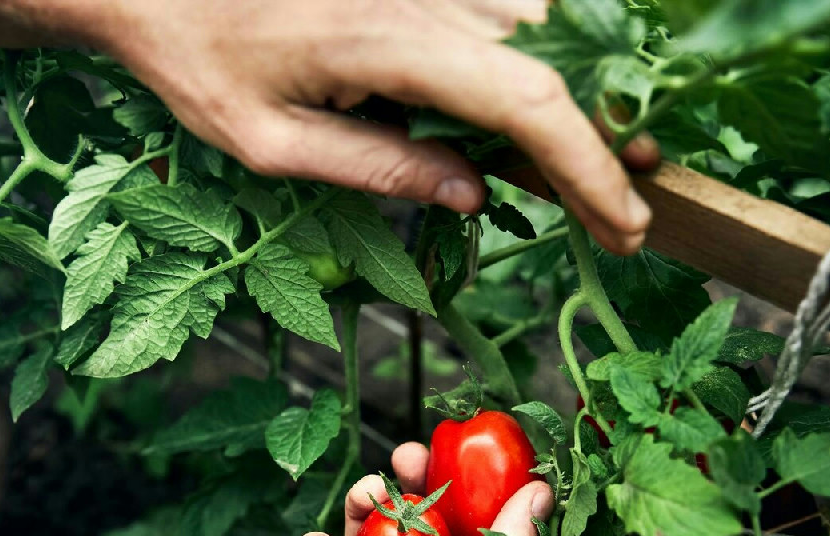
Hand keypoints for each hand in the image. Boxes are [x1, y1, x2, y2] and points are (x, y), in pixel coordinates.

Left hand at [86, 0, 658, 253]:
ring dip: (577, 105)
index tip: (625, 220)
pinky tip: (537, 116)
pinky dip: (539, 64)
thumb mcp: (271, 143)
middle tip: (630, 213)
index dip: (589, 164)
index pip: (526, 101)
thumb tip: (473, 194)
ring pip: (543, 31)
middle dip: (604, 145)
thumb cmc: (198, 60)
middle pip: (551, 66)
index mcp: (390, 39)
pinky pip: (509, 10)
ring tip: (599, 173)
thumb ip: (379, 166)